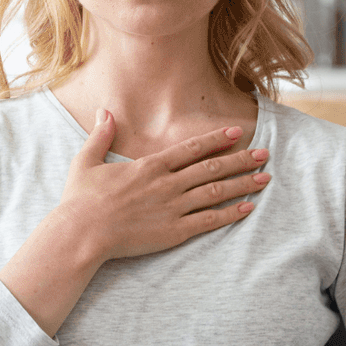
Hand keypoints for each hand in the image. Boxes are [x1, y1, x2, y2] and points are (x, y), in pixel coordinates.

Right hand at [58, 110, 270, 264]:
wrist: (82, 233)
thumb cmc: (80, 200)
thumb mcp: (87, 161)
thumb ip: (101, 135)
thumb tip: (105, 111)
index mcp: (150, 166)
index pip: (192, 148)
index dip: (217, 139)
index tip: (237, 132)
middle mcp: (167, 184)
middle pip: (212, 167)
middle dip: (241, 159)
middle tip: (264, 154)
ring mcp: (173, 208)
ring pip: (216, 191)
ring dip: (243, 183)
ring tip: (265, 178)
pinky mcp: (174, 232)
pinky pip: (209, 220)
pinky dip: (231, 213)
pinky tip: (248, 207)